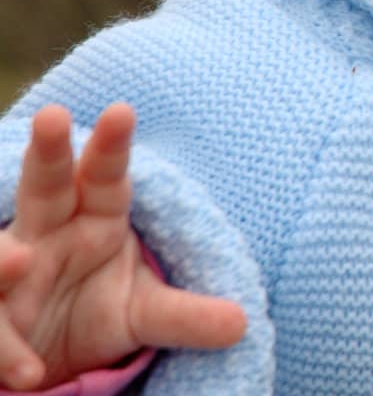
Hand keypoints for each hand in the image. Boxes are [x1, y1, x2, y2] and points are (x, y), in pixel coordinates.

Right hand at [0, 104, 246, 389]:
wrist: (46, 363)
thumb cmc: (94, 315)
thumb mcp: (143, 316)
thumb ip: (186, 316)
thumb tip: (242, 325)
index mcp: (94, 220)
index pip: (106, 177)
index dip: (113, 146)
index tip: (124, 111)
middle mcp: (48, 233)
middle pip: (46, 185)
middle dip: (49, 152)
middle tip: (55, 116)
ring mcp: (13, 269)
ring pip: (2, 252)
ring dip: (5, 256)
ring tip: (23, 261)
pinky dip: (7, 350)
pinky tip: (28, 374)